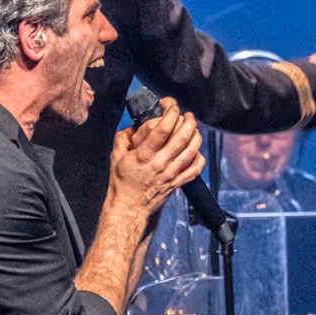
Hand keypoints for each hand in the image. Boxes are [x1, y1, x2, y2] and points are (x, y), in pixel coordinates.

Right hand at [110, 97, 203, 218]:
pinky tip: (197, 151)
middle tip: (187, 115)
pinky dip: (199, 158)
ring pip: (192, 151)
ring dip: (196, 136)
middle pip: (182, 137)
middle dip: (188, 121)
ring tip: (194, 128)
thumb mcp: (116, 157)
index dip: (170, 113)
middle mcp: (161, 163)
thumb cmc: (122, 185)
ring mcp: (171, 174)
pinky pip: (194, 170)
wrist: (129, 208)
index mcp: (145, 155)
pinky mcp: (177, 183)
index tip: (171, 106)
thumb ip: (123, 139)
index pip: (163, 129)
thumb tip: (131, 128)